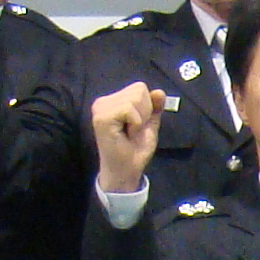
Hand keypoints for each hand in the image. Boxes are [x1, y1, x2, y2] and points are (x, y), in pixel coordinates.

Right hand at [88, 81, 166, 196]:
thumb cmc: (135, 150)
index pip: (140, 88)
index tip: (137, 125)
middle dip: (144, 112)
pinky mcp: (101, 117)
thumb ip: (154, 108)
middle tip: (133, 130)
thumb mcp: (149, 125)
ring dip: (139, 119)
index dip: (147, 107)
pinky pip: (129, 108)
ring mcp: (100, 108)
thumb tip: (159, 92)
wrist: (126, 171)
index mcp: (113, 101)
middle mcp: (103, 101)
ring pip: (135, 98)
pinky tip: (126, 134)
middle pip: (139, 90)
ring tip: (129, 132)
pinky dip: (135, 123)